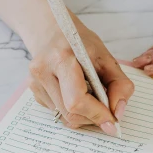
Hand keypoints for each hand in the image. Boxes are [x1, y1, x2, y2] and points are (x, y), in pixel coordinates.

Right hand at [28, 13, 133, 135]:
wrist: (50, 31)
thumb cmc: (79, 42)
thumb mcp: (105, 57)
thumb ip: (118, 84)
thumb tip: (117, 113)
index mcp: (61, 59)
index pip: (77, 100)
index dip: (96, 114)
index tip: (112, 121)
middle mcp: (43, 72)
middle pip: (70, 112)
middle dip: (92, 117)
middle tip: (106, 112)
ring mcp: (35, 84)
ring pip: (64, 116)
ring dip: (83, 115)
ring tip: (91, 98)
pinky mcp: (34, 92)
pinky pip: (57, 112)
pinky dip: (72, 110)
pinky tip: (75, 93)